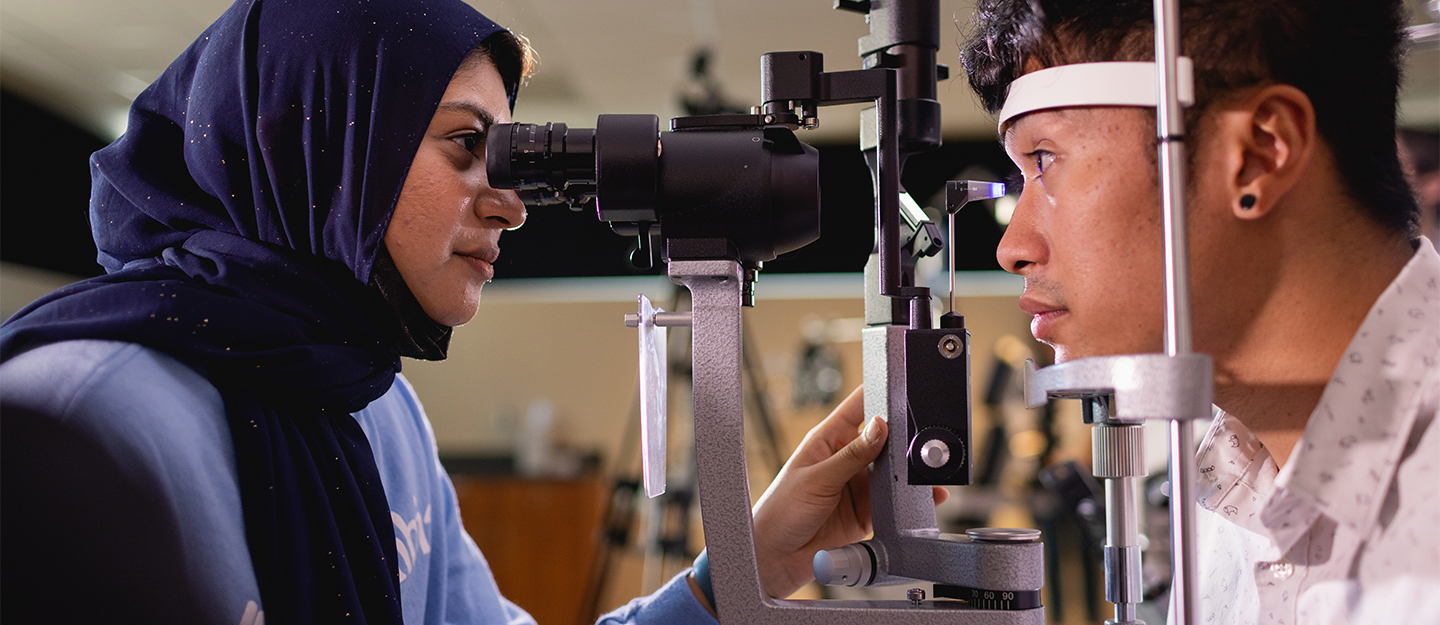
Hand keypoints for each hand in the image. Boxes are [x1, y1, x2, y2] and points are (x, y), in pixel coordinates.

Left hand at [749, 386, 947, 598]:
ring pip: (892, 472)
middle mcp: (846, 459)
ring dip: (907, 473)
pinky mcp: (867, 512)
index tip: (903, 393)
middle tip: (922, 441)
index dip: (880, 396)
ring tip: (925, 472)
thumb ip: (852, 455)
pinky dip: (908, 502)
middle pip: (883, 440)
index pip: (858, 407)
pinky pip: (894, 503)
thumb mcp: (817, 478)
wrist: (777, 558)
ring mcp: (857, 486)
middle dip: (902, 440)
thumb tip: (880, 426)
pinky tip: (922, 499)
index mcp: (828, 439)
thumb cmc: (781, 511)